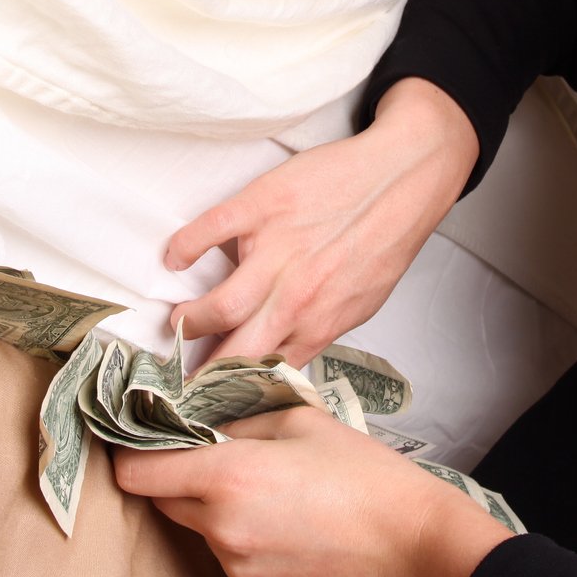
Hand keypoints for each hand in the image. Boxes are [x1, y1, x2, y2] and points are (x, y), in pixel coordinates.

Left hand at [111, 407, 511, 576]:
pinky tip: (297, 531)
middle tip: (225, 459)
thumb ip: (239, 421)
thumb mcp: (301, 422)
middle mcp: (222, 531)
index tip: (144, 441)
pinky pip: (237, 564)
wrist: (417, 547)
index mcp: (226, 478)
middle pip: (165, 504)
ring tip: (280, 497)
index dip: (133, 455)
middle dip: (183, 480)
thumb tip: (203, 426)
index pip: (137, 475)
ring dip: (222, 514)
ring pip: (205, 534)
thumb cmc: (368, 477)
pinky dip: (252, 546)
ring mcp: (240, 572)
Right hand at [165, 77, 478, 363]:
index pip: (264, 373)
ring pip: (220, 304)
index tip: (209, 398)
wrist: (402, 178)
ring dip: (190, 319)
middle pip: (234, 349)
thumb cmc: (384, 239)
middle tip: (179, 372)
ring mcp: (277, 251)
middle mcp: (295, 295)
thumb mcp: (360, 304)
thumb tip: (285, 354)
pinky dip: (185, 247)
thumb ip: (318, 331)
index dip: (231, 391)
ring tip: (177, 322)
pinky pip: (212, 230)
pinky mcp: (263, 206)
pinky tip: (175, 257)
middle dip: (201, 369)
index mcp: (319, 322)